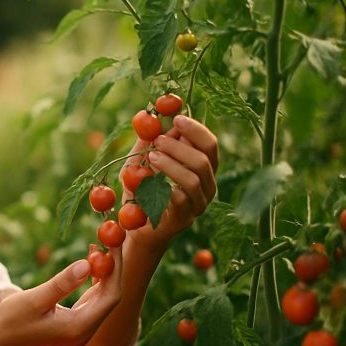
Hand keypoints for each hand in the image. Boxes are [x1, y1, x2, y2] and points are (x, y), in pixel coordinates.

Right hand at [0, 249, 122, 345]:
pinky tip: (89, 266)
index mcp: (79, 327)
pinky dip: (93, 283)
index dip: (115, 268)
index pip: (110, 296)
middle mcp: (85, 331)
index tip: (114, 243)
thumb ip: (62, 283)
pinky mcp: (73, 326)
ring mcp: (80, 330)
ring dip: (103, 274)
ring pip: (101, 299)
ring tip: (99, 248)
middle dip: (112, 269)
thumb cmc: (11, 321)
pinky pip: (90, 302)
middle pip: (110, 297)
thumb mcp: (35, 299)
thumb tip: (86, 264)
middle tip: (109, 241)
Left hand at [120, 114, 217, 245]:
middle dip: (181, 146)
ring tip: (152, 156)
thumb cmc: (140, 190)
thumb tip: (153, 118)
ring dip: (172, 164)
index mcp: (203, 168)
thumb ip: (148, 143)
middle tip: (159, 140)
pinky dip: (165, 186)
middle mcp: (207, 186)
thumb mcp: (140, 162)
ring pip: (194, 179)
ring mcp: (198, 204)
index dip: (196, 130)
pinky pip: (180, 199)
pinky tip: (150, 180)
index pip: (210, 145)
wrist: (135, 226)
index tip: (176, 119)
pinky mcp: (184, 219)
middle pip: (205, 160)